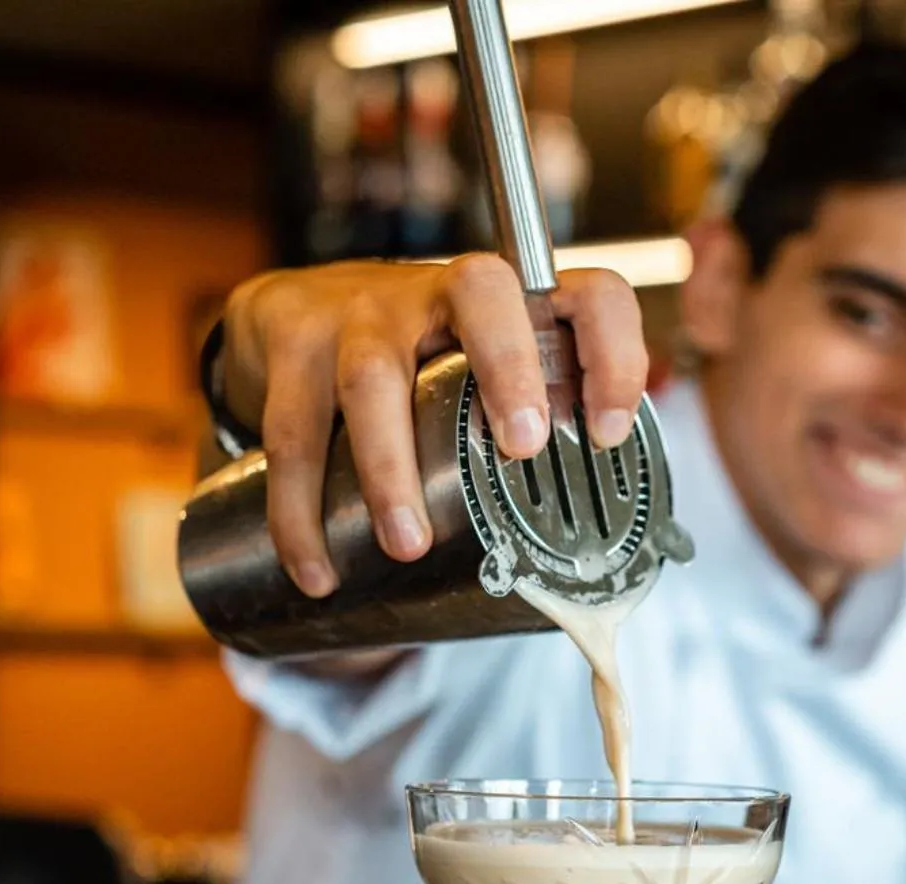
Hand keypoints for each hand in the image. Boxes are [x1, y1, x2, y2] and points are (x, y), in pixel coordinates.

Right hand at [217, 256, 648, 597]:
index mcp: (511, 307)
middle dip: (508, 366)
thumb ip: (527, 437)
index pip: (591, 296)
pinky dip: (300, 512)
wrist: (292, 316)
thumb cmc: (413, 363)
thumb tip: (579, 547)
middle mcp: (441, 293)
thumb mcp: (478, 381)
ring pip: (375, 377)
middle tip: (522, 447)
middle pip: (481, 293)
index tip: (608, 432)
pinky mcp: (296, 343)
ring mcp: (364, 312)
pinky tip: (318, 569)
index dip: (613, 354)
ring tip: (408, 542)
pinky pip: (294, 433)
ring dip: (392, 468)